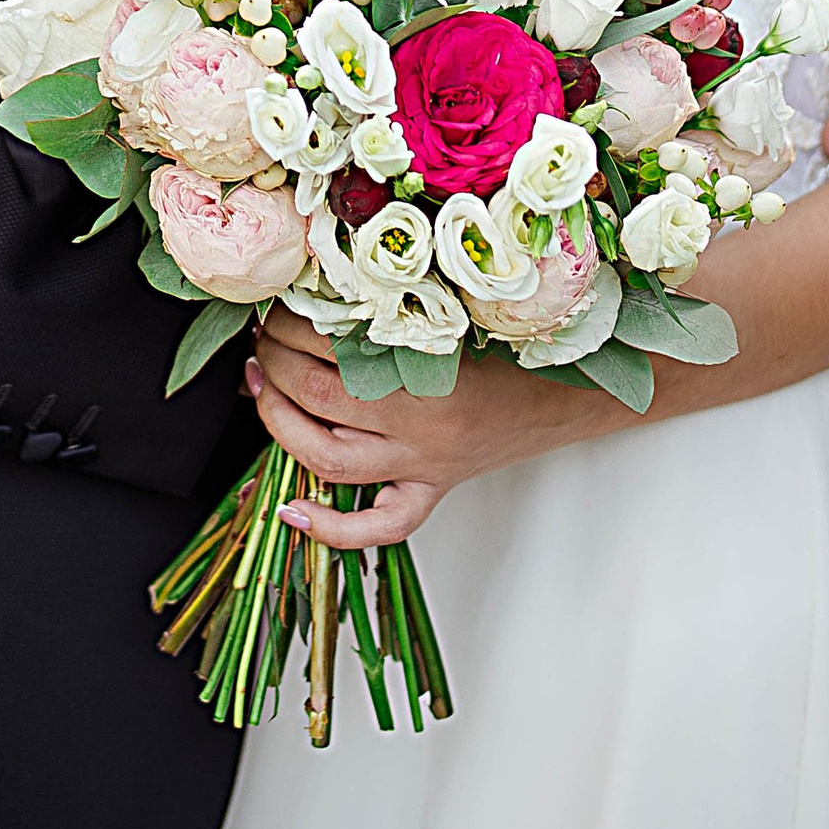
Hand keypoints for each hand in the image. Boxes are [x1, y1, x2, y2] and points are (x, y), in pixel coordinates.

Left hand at [245, 300, 613, 551]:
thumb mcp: (454, 316)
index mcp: (428, 373)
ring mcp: (423, 467)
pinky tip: (290, 510)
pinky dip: (329, 526)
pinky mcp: (431, 492)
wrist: (568, 393)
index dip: (291, 325)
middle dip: (276, 363)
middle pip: (319, 399)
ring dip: (279, 422)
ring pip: (328, 460)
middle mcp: (421, 428)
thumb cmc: (512, 347)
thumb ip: (392, 313)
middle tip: (263, 337)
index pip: (332, 349)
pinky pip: (378, 526)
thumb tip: (318, 301)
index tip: (278, 305)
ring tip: (261, 387)